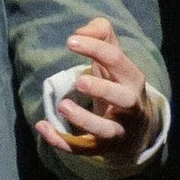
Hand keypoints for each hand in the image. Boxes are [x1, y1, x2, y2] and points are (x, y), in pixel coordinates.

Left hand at [36, 16, 156, 165]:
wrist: (137, 128)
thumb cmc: (118, 84)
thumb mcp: (114, 59)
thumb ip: (101, 35)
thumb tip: (81, 31)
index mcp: (131, 79)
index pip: (117, 60)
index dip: (95, 49)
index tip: (70, 41)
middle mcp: (130, 106)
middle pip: (123, 98)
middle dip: (102, 90)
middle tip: (79, 81)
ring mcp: (118, 130)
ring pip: (105, 130)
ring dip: (84, 119)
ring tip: (62, 106)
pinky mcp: (102, 148)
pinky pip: (82, 148)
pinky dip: (62, 141)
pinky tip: (42, 127)